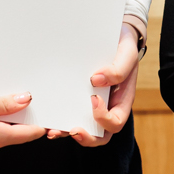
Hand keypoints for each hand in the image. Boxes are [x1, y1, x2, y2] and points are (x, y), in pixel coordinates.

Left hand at [49, 20, 142, 145]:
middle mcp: (106, 108)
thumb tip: (96, 80)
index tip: (93, 98)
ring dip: (66, 132)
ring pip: (80, 128)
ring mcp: (89, 105)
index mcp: (121, 102)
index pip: (115, 123)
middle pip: (99, 136)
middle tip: (73, 131)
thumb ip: (119, 69)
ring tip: (51, 130)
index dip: (104, 118)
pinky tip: (45, 116)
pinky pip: (66, 113)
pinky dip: (57, 118)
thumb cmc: (122, 46)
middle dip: (86, 138)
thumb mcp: (127, 54)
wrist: (112, 35)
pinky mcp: (74, 97)